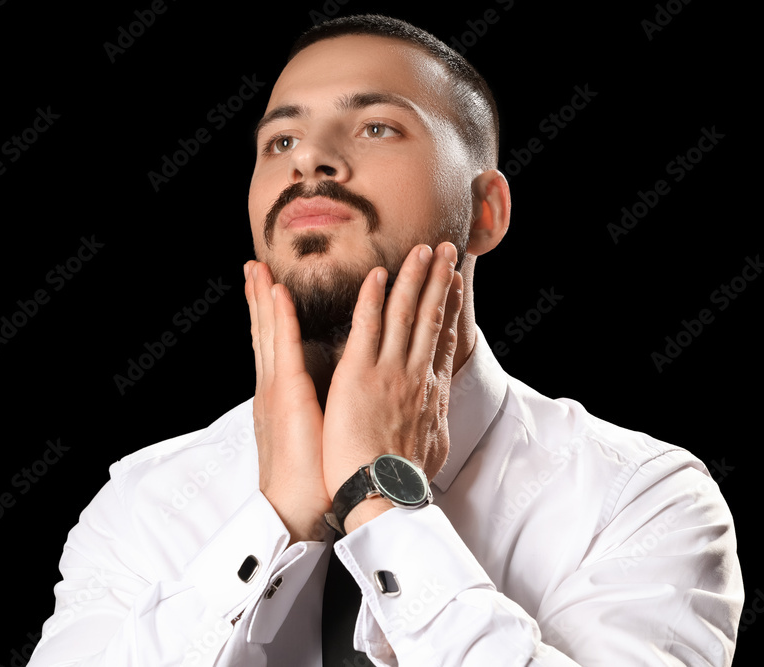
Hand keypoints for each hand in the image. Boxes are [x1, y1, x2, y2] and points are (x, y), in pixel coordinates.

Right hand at [244, 261, 329, 542]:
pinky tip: (277, 294)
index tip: (266, 290)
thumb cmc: (309, 480)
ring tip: (258, 269)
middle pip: (264, 333)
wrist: (294, 509)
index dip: (268, 317)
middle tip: (253, 268)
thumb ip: (308, 415)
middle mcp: (273, 388)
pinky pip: (285, 349)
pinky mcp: (286, 395)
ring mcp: (276, 389)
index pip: (274, 348)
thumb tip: (316, 405)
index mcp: (279, 398)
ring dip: (264, 297)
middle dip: (258, 299)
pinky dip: (280, 319)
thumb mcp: (308, 437)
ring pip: (270, 333)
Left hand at [321, 243, 463, 528]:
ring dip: (414, 277)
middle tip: (445, 250)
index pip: (441, 340)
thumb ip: (432, 425)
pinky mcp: (359, 374)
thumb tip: (438, 420)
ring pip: (404, 313)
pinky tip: (379, 273)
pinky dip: (373, 297)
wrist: (382, 495)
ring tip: (421, 249)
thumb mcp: (431, 450)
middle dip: (438, 280)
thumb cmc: (401, 482)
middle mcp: (415, 375)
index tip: (454, 284)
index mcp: (429, 393)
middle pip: (430, 318)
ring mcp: (389, 371)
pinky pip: (368, 326)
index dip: (449, 308)